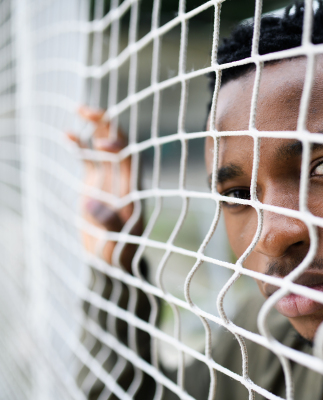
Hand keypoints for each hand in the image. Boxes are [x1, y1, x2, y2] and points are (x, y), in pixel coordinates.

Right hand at [67, 106, 140, 271]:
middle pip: (118, 144)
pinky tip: (66, 133)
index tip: (102, 144)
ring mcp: (108, 178)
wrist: (111, 260)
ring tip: (80, 109)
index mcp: (131, 188)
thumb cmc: (118, 254)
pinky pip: (88, 158)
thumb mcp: (115, 243)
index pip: (129, 159)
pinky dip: (79, 145)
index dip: (118, 146)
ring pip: (103, 145)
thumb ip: (107, 224)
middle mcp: (122, 178)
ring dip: (95, 127)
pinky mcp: (95, 182)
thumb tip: (90, 204)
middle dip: (106, 125)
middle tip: (86, 110)